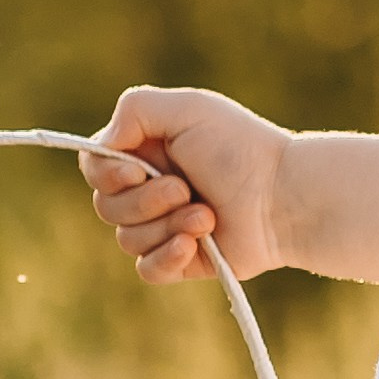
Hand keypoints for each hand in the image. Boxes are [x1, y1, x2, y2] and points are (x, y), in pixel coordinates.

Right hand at [80, 84, 294, 284]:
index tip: (137, 171)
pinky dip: (166, 258)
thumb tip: (103, 144)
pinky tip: (195, 245)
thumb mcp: (189, 108)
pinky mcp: (180, 260)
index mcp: (146, 151)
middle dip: (145, 201)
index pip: (94, 166)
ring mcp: (163, 226)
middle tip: (186, 189)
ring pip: (127, 239)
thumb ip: (135, 109)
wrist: (284, 196)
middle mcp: (149, 188)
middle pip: (105, 206)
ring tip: (208, 215)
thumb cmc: (240, 148)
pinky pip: (146, 270)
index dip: (107, 173)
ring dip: (167, 225)